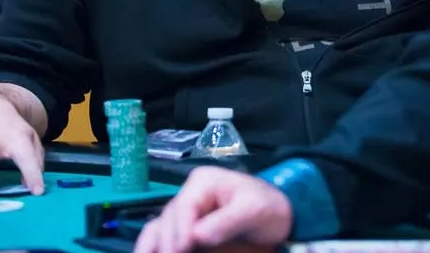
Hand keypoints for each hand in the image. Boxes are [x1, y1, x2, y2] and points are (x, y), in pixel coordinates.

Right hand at [134, 166, 292, 252]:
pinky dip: (150, 246)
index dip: (179, 229)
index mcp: (203, 182)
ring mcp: (185, 211)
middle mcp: (189, 194)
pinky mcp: (185, 228)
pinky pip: (160, 235)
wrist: (279, 218)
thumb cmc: (268, 208)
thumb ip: (227, 221)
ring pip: (158, 227)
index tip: (183, 250)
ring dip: (153, 245)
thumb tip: (197, 236)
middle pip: (168, 218)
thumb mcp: (254, 210)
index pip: (184, 205)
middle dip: (167, 242)